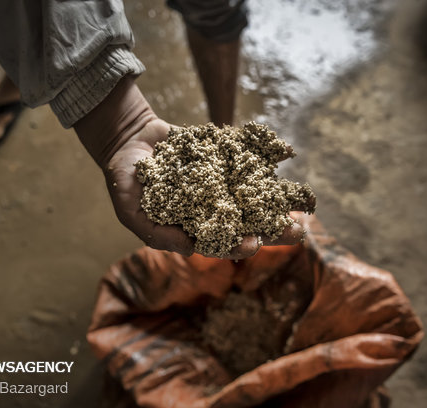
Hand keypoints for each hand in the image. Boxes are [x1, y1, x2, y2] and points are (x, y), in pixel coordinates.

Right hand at [74, 76, 305, 258]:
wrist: (128, 138)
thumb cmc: (125, 180)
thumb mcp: (130, 210)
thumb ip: (156, 233)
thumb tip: (190, 250)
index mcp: (191, 226)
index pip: (219, 242)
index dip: (237, 245)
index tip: (254, 243)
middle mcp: (210, 207)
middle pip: (244, 222)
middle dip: (270, 228)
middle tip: (294, 231)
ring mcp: (219, 183)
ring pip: (252, 194)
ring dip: (276, 199)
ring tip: (301, 202)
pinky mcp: (222, 158)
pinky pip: (246, 160)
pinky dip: (265, 158)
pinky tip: (285, 154)